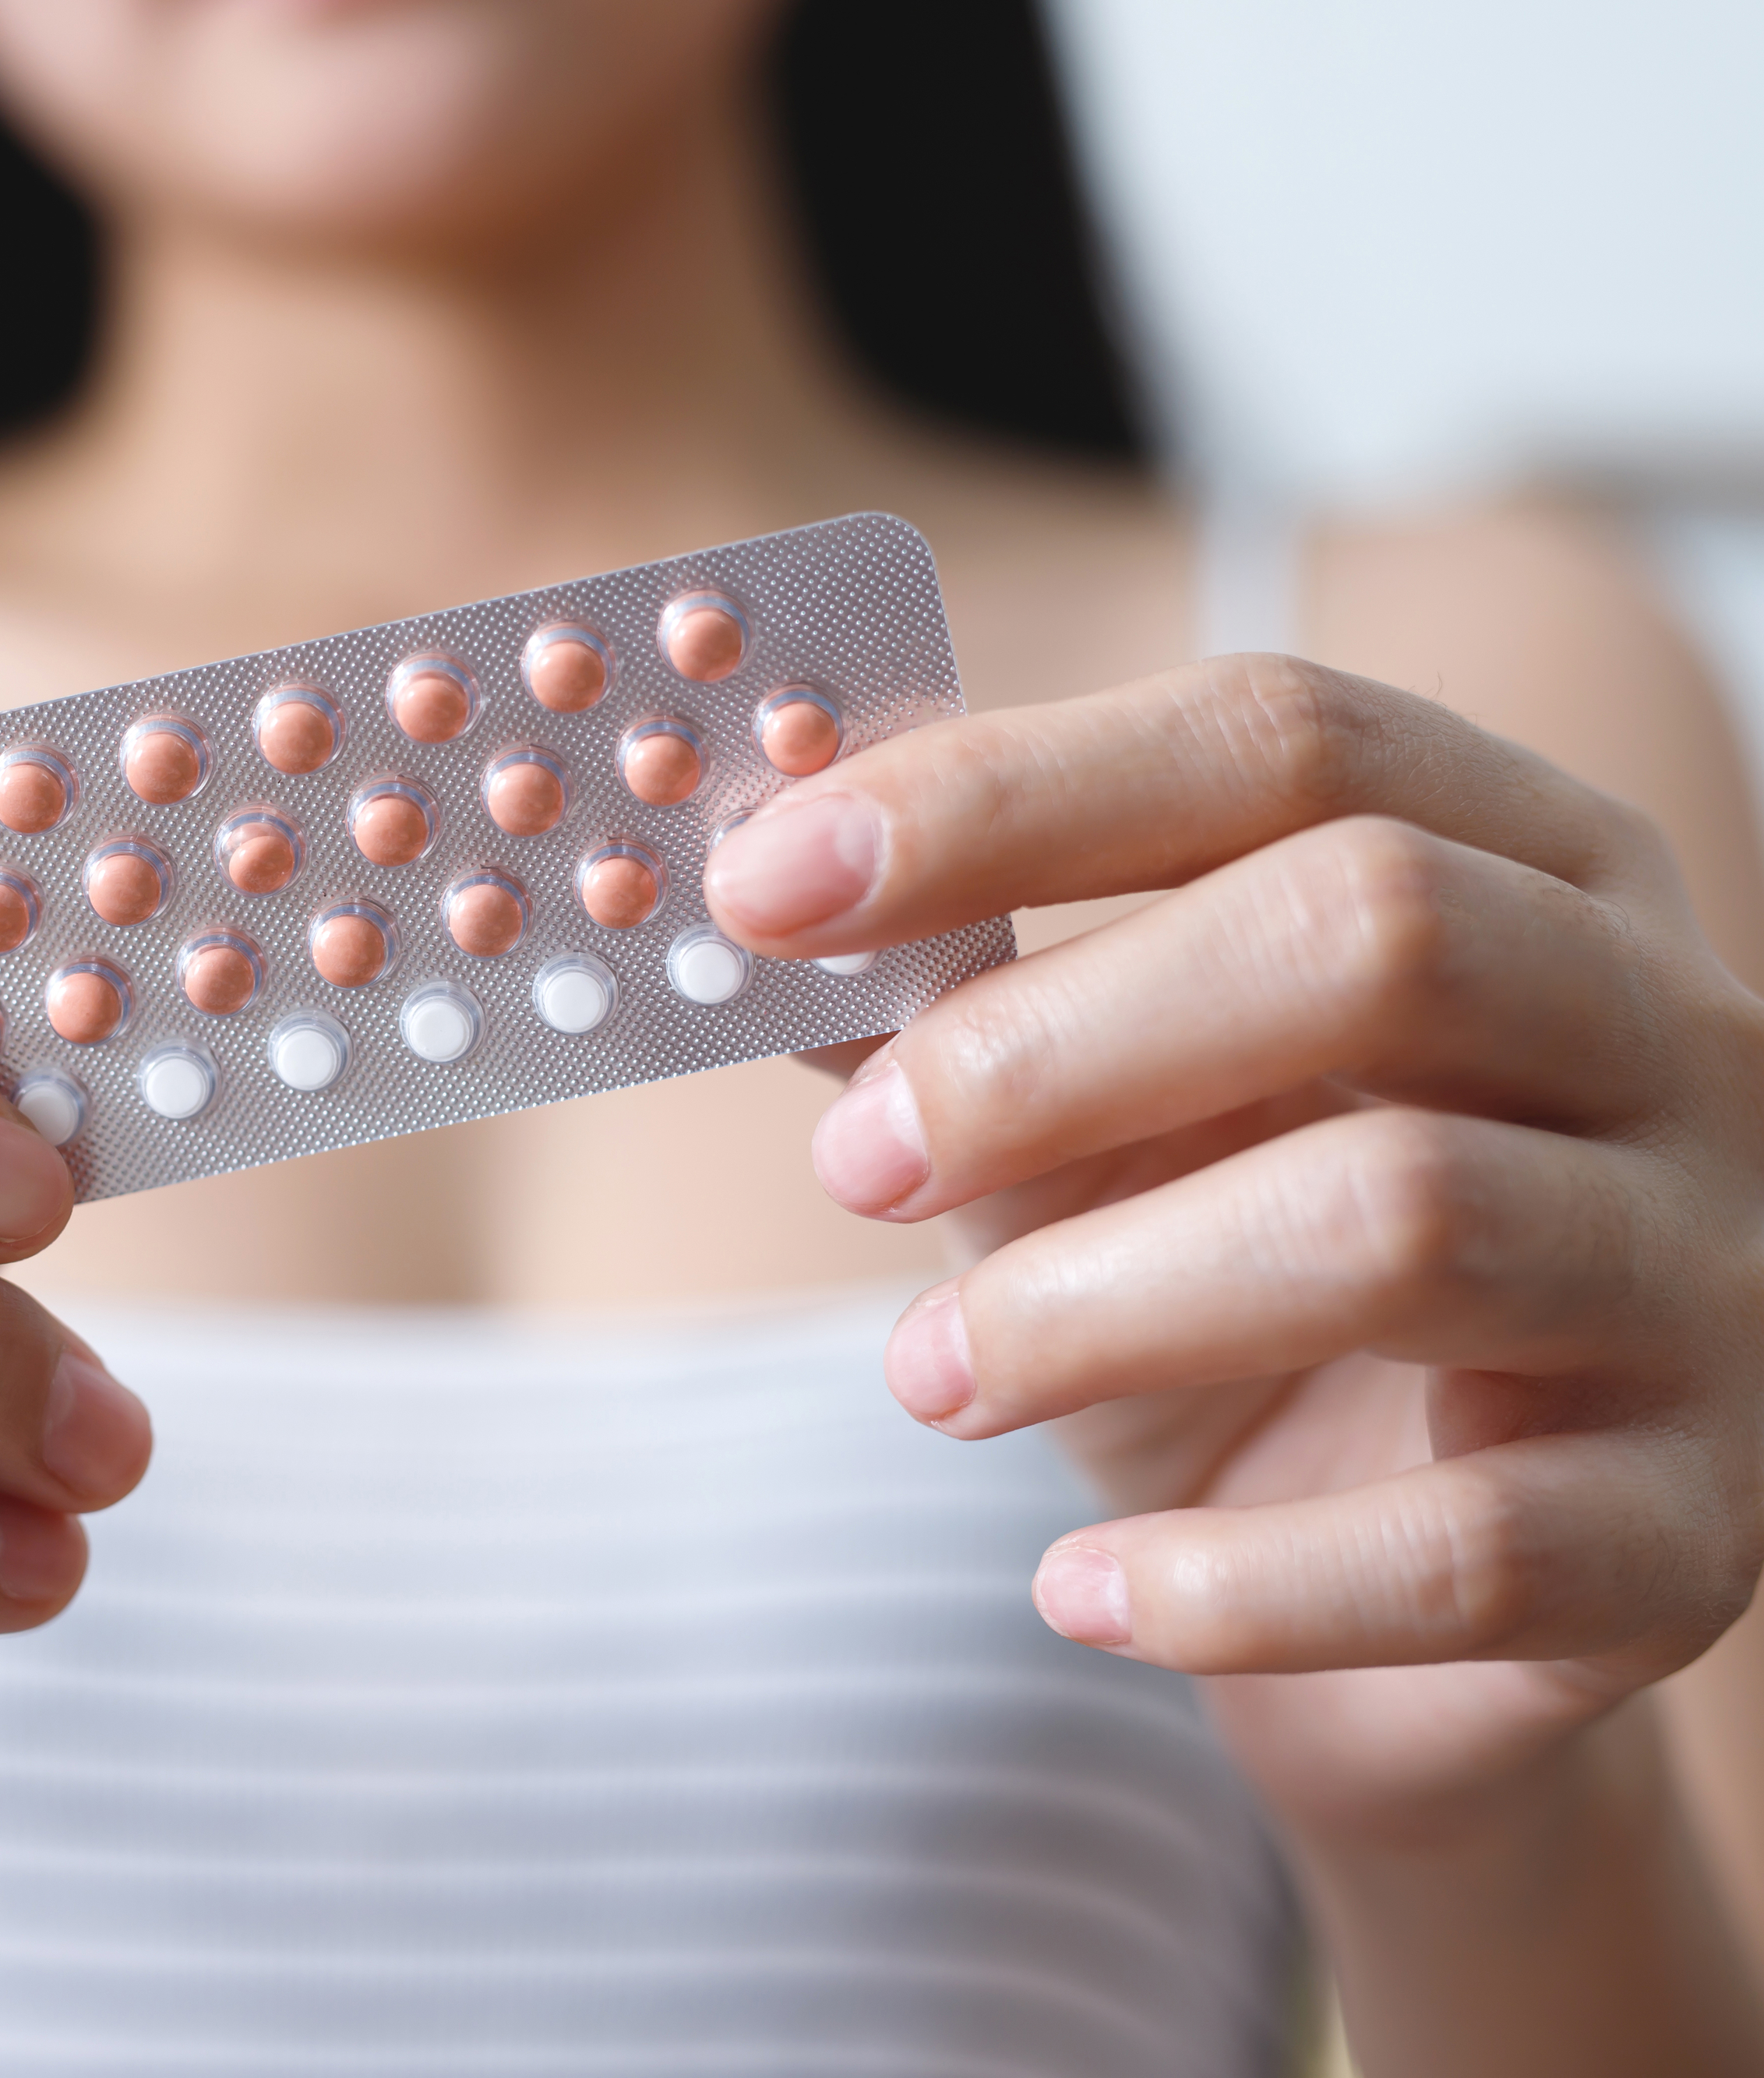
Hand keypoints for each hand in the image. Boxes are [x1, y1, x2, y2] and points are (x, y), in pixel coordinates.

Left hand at [704, 656, 1763, 1836]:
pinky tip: (1080, 1588)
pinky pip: (1474, 1547)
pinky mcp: (1700, 1532)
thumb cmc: (1229, 1300)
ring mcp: (1711, 1277)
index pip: (1284, 741)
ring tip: (930, 1377)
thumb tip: (738, 909)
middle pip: (1376, 930)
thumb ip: (944, 1005)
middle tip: (856, 1163)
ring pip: (1410, 1219)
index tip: (763, 889)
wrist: (1410, 1623)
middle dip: (1055, 1044)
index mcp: (1522, 867)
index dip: (1007, 794)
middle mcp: (1666, 1033)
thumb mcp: (1086, 1124)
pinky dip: (1236, 1580)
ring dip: (1101, 1304)